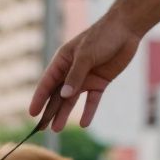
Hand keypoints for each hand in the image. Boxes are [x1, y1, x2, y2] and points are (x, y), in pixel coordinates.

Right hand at [30, 11, 142, 131]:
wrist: (127, 29)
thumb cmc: (102, 36)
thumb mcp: (86, 55)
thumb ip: (75, 76)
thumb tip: (64, 96)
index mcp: (62, 61)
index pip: (47, 83)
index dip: (39, 98)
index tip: (32, 113)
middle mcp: (71, 72)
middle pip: (57, 95)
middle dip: (49, 111)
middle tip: (41, 128)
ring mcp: (85, 78)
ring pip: (72, 100)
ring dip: (64, 114)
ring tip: (56, 129)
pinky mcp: (100, 82)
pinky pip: (92, 100)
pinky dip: (88, 111)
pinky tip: (84, 123)